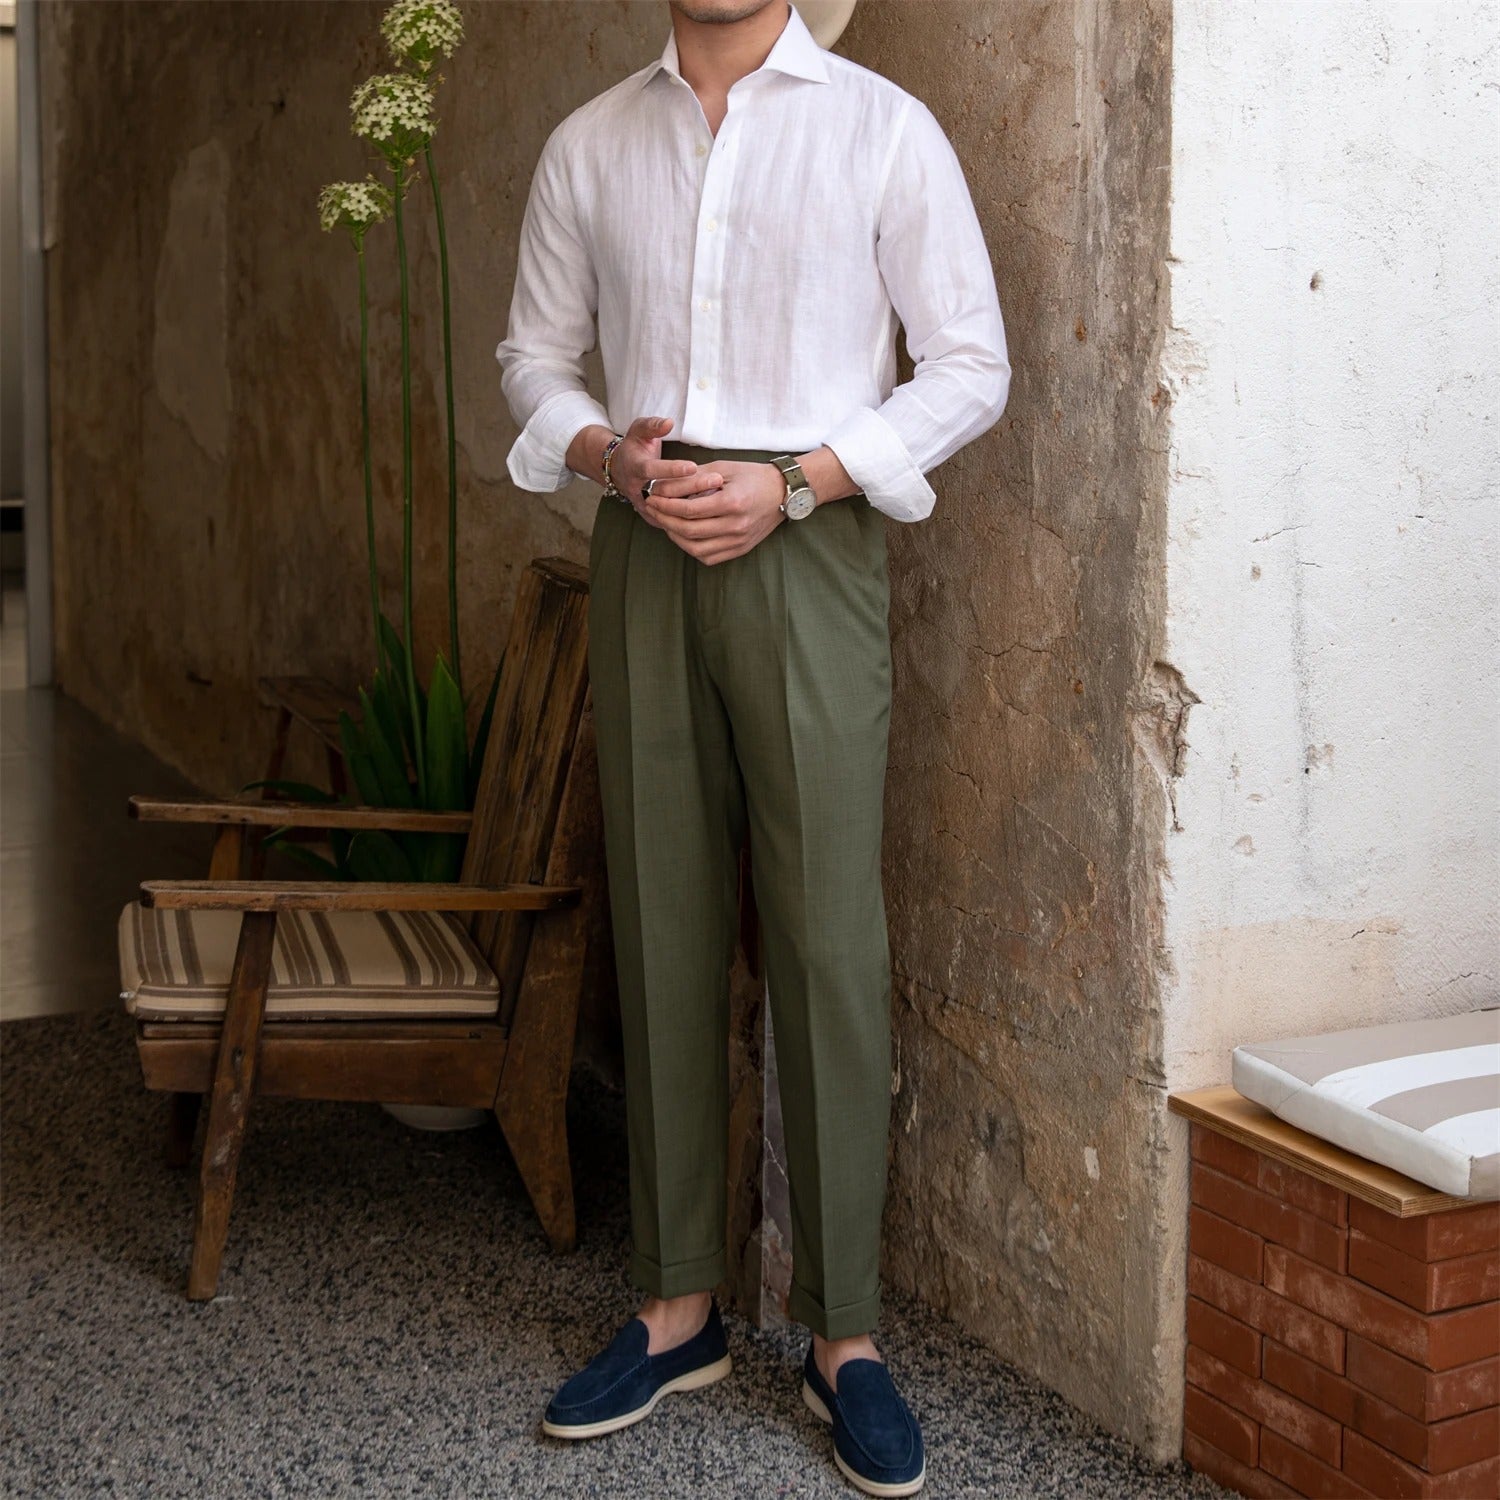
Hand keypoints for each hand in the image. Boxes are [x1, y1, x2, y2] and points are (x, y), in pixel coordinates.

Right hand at [608, 416, 707, 516]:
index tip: (693, 466)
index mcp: (635, 467)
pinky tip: (710, 511)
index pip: (653, 470)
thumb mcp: (638, 430)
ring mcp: (644, 506)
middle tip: (716, 479)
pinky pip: (671, 521)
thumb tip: (669, 422)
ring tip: (719, 496)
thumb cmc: (634, 447)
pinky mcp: (651, 516)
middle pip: (666, 492)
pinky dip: (688, 517)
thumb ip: (653, 425)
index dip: (672, 469)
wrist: (619, 471)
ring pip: (669, 511)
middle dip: (692, 486)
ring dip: (694, 505)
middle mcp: (638, 490)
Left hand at [643, 459, 788, 565]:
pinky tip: (684, 536)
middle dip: (665, 520)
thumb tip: (663, 486)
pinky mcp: (740, 549)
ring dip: (675, 537)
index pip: (689, 510)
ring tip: (665, 523)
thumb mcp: (723, 468)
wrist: (782, 492)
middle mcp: (736, 525)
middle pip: (689, 530)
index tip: (653, 498)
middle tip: (653, 510)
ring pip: (696, 548)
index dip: (666, 506)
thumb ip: (693, 477)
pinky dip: (692, 549)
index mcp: (732, 502)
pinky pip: (709, 557)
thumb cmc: (752, 476)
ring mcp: (739, 541)